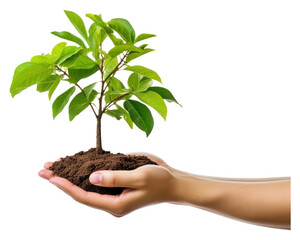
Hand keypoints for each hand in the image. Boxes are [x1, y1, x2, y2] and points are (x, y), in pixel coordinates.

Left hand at [38, 154, 177, 216]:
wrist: (172, 182)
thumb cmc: (160, 181)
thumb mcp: (139, 177)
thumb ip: (115, 178)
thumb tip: (91, 178)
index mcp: (115, 204)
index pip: (85, 197)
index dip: (66, 187)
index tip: (51, 177)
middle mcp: (111, 200)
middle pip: (81, 192)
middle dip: (62, 180)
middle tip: (43, 170)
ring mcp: (113, 192)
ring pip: (87, 185)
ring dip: (70, 174)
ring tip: (53, 166)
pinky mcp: (117, 182)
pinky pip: (97, 178)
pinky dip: (84, 170)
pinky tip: (75, 163)